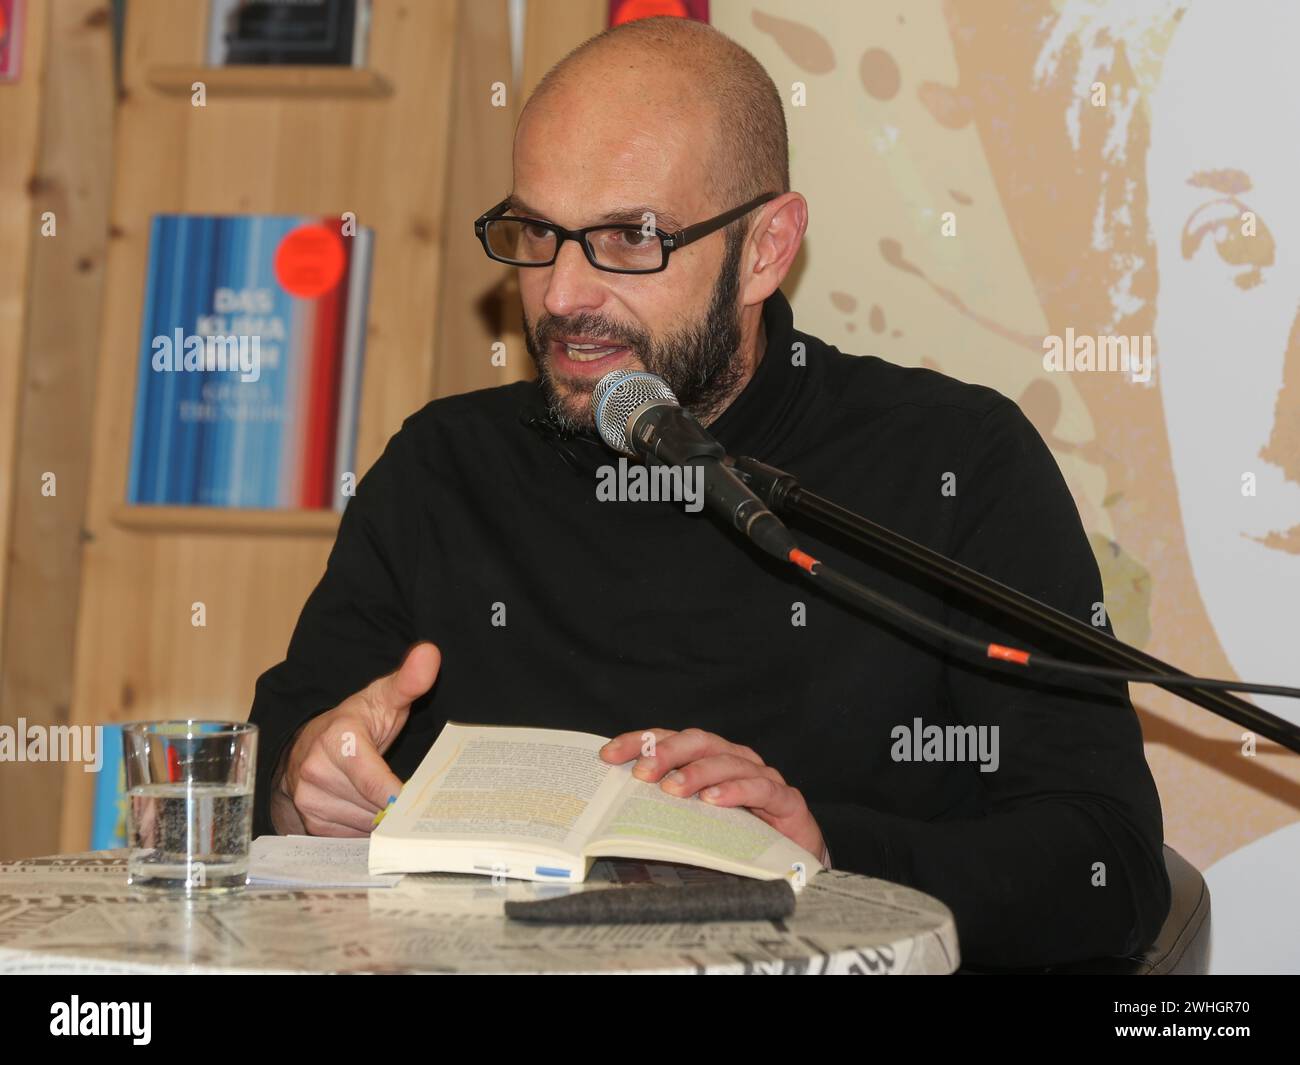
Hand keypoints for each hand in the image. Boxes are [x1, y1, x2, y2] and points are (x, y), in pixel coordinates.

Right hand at [270, 642, 440, 836]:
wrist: (311, 743)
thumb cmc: (355, 722)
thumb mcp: (383, 697)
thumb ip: (409, 680)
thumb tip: (430, 654)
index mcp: (337, 739)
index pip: (372, 780)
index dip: (398, 797)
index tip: (418, 803)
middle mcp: (316, 770)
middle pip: (371, 805)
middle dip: (395, 807)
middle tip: (416, 803)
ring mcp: (309, 798)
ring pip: (362, 824)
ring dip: (380, 818)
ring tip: (391, 803)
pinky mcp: (309, 822)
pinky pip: (348, 835)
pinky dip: (365, 828)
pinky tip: (372, 813)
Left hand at [599, 727, 824, 857]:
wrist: (797, 860)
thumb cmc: (741, 836)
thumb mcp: (697, 821)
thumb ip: (668, 811)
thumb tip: (620, 814)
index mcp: (709, 758)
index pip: (670, 739)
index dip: (639, 742)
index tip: (608, 755)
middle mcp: (734, 759)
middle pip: (698, 742)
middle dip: (667, 752)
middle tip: (642, 772)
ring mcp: (762, 776)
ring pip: (727, 761)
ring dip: (698, 773)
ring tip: (673, 789)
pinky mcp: (786, 799)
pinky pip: (760, 788)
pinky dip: (736, 791)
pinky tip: (714, 801)